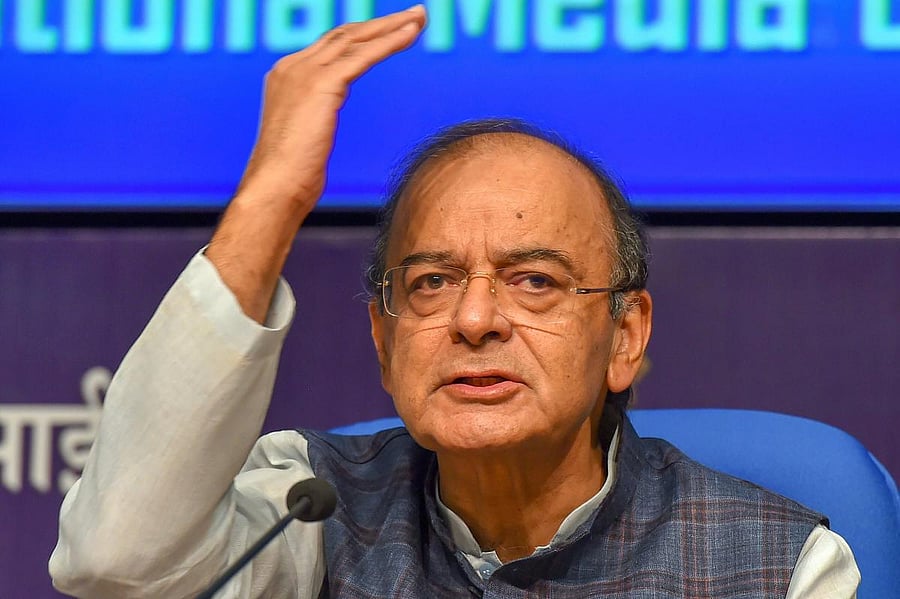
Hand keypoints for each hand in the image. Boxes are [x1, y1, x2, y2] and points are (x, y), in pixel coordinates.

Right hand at [208, 6, 426, 322]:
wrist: (275, 187)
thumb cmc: (290, 178)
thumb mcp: (302, 138)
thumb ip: (313, 118)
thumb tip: (324, 120)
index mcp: (286, 76)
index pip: (331, 46)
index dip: (363, 36)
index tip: (390, 29)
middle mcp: (293, 66)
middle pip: (345, 34)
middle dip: (382, 23)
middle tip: (415, 14)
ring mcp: (304, 71)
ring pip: (356, 39)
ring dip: (392, 25)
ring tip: (420, 17)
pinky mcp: (322, 84)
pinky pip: (364, 56)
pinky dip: (390, 42)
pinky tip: (411, 34)